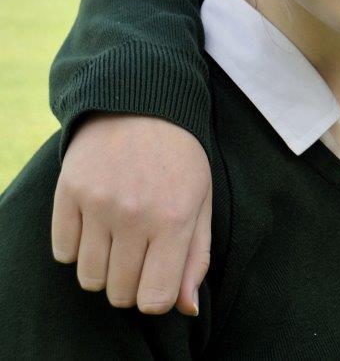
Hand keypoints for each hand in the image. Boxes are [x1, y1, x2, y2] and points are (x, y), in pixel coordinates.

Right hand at [51, 113, 212, 315]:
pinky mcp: (69, 193)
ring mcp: (99, 204)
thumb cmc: (179, 160)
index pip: (155, 298)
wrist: (141, 106)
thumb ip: (196, 258)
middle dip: (130, 286)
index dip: (155, 299)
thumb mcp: (201, 203)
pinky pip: (63, 252)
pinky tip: (96, 225)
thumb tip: (186, 308)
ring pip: (89, 278)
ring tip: (118, 240)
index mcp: (175, 219)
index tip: (157, 281)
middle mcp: (136, 215)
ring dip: (103, 270)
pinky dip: (77, 249)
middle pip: (119, 293)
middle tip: (139, 256)